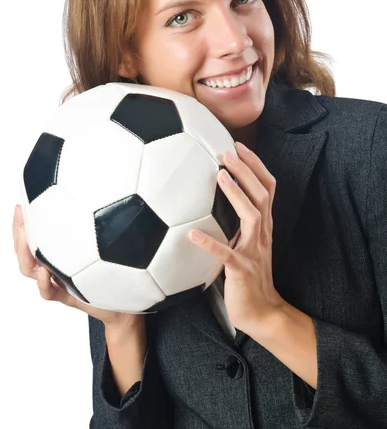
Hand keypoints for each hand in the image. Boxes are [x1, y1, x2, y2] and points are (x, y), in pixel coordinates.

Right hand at [12, 204, 144, 331]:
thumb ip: (105, 224)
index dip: (23, 222)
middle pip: (26, 251)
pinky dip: (44, 284)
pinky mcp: (68, 296)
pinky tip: (46, 273)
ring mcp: (59, 281)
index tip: (20, 205)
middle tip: (21, 218)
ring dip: (26, 256)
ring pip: (31, 270)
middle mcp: (56, 264)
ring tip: (27, 241)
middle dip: (19, 234)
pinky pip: (48, 292)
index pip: (34, 236)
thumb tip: (109, 195)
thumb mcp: (111, 242)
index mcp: (61, 251)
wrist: (125, 302)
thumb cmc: (118, 270)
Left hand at [189, 141, 284, 335]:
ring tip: (220, 177)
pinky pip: (226, 255)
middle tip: (228, 152)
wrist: (263, 312)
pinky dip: (210, 243)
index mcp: (262, 225)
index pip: (267, 188)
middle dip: (246, 171)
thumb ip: (235, 223)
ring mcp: (254, 251)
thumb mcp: (245, 243)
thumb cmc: (248, 275)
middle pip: (262, 194)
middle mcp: (262, 233)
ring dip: (236, 195)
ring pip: (251, 216)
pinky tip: (191, 233)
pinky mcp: (242, 270)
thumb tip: (210, 201)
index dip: (255, 166)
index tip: (239, 146)